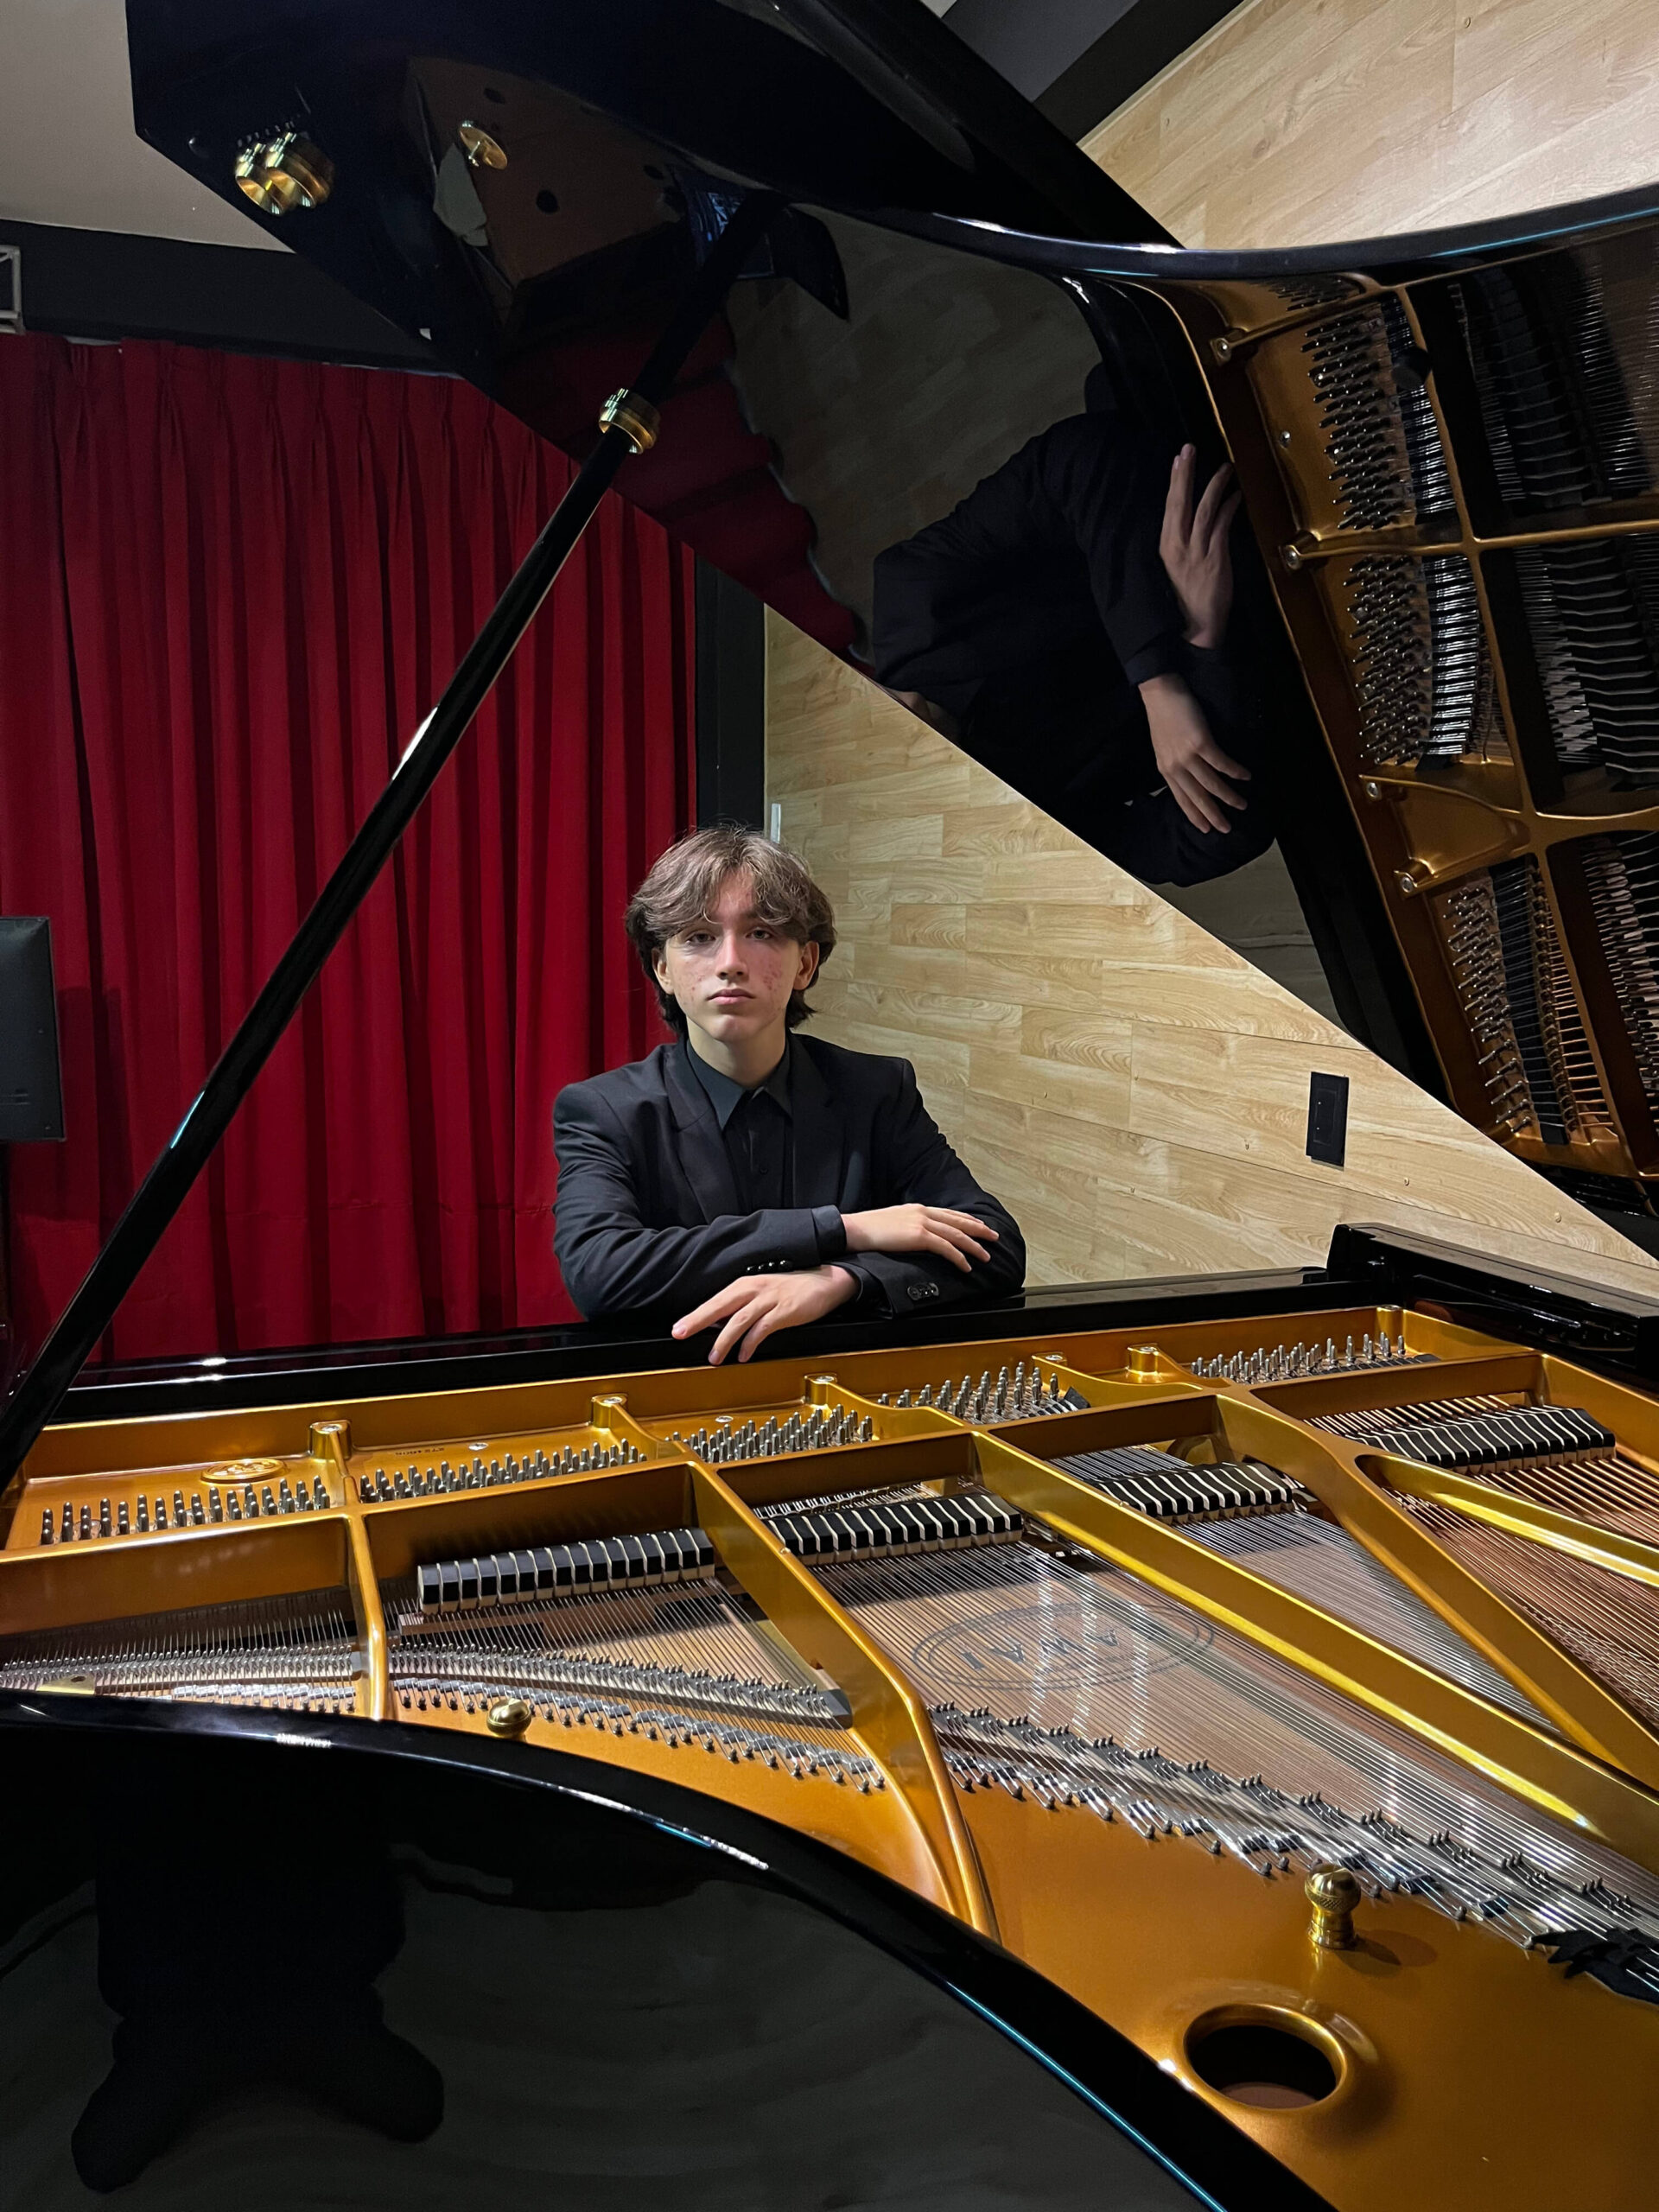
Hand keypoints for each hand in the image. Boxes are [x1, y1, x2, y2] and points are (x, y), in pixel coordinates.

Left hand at [672, 1264, 857, 1364]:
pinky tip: (743, 1355)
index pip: (715, 1301)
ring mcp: (769, 1299)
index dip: (695, 1315)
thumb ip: (742, 1307)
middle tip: (681, 1334)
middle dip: (698, 1321)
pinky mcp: (785, 1311)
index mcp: (746, 1285)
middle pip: (720, 1305)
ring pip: (739, 1320)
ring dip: (724, 1340)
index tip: (679, 1328)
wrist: (826, 1281)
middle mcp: (754, 1289)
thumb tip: (720, 1326)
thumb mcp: (763, 1293)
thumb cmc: (794, 1288)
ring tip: (714, 1357)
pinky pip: (763, 1329)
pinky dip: (750, 1343)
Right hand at [842, 1204, 996, 1273]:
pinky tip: (966, 1265)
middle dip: (979, 1230)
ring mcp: (921, 1223)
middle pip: (958, 1221)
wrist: (856, 1229)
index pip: (948, 1213)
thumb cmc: (869, 1229)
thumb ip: (909, 1225)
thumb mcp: (894, 1221)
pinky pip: (945, 1248)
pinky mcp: (918, 1236)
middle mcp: (922, 1212)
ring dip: (973, 1246)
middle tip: (994, 1237)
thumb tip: (917, 1234)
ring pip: (956, 1234)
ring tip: (985, 1256)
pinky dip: (958, 1257)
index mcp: (917, 1208)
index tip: (979, 1225)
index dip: (967, 1219)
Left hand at [1140, 673, 1249, 835]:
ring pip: (1211, 784)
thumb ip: (1175, 764)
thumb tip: (1190, 777)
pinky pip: (1220, 763)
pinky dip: (1234, 772)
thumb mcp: (1164, 748)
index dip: (1195, 815)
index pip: (1181, 799)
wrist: (1160, 693)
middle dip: (1213, 815)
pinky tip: (1245, 777)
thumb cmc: (1164, 717)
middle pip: (1197, 797)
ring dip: (1228, 796)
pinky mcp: (1200, 743)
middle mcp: (1175, 767)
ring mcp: (1187, 756)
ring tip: (1242, 804)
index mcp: (1166, 770)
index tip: (1206, 829)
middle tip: (1226, 828)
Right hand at [1160, 443, 1240, 648]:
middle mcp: (1178, 546)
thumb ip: (1182, 544)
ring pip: (1203, 510)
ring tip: (1224, 467)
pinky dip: (1230, 508)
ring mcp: (1197, 552)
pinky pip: (1222, 526)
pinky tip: (1236, 496)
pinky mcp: (1215, 560)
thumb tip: (1189, 521)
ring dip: (1214, 485)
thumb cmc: (1186, 601)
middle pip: (1181, 502)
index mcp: (1167, 547)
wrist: (1195, 630)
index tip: (1178, 459)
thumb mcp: (1177, 569)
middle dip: (1185, 474)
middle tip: (1189, 449)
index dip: (1175, 482)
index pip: (1170, 508)